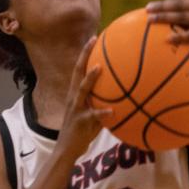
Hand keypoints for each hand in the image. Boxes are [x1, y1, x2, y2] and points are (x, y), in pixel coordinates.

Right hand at [54, 37, 111, 161]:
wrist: (67, 150)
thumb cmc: (82, 133)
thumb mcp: (94, 116)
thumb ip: (104, 105)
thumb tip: (122, 99)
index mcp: (76, 95)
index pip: (80, 70)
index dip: (86, 54)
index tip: (94, 38)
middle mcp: (73, 98)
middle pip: (77, 72)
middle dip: (84, 55)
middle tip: (93, 40)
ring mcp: (75, 109)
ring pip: (81, 90)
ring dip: (90, 78)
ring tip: (100, 67)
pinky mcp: (79, 122)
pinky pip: (92, 116)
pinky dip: (102, 113)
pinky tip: (112, 111)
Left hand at [145, 0, 188, 60]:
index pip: (181, 0)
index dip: (164, 3)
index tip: (148, 7)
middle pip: (180, 6)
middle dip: (161, 8)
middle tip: (146, 12)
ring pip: (184, 17)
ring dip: (165, 19)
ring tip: (151, 22)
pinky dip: (180, 36)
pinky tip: (167, 39)